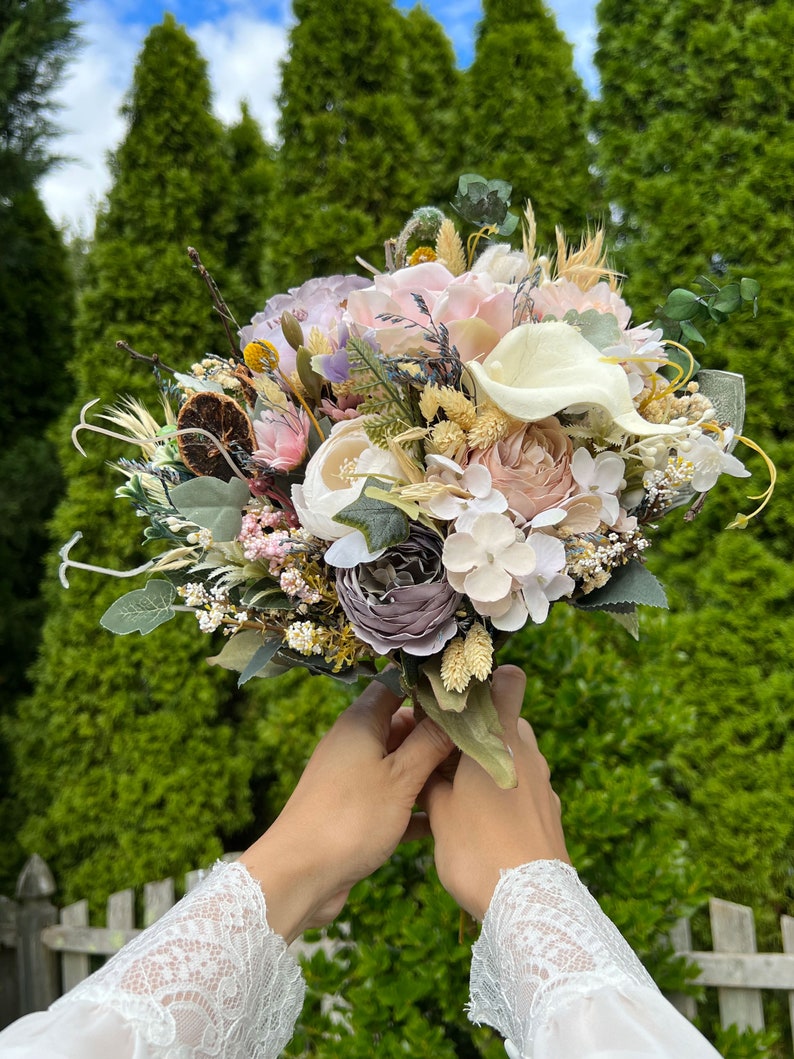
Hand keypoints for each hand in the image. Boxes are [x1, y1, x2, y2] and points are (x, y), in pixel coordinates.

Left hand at [240, 676, 453, 941]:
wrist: (299, 875)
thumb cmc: (351, 817)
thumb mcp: (400, 777)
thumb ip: (431, 742)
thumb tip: (457, 711)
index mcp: (360, 722)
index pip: (396, 685)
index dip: (429, 684)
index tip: (465, 689)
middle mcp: (354, 744)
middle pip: (402, 726)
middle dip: (437, 733)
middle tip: (481, 739)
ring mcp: (353, 779)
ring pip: (400, 765)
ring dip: (430, 772)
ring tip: (472, 776)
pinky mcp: (355, 812)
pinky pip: (393, 801)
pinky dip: (415, 808)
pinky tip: (445, 820)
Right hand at [420, 665, 568, 920]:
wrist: (530, 905)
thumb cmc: (477, 847)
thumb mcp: (440, 808)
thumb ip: (432, 775)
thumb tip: (424, 756)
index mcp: (503, 739)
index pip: (509, 684)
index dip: (486, 683)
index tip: (456, 698)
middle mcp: (528, 754)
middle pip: (505, 723)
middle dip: (476, 731)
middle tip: (439, 752)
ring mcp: (543, 785)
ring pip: (512, 758)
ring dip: (487, 764)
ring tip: (453, 791)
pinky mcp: (549, 814)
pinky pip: (521, 788)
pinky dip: (501, 792)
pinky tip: (479, 820)